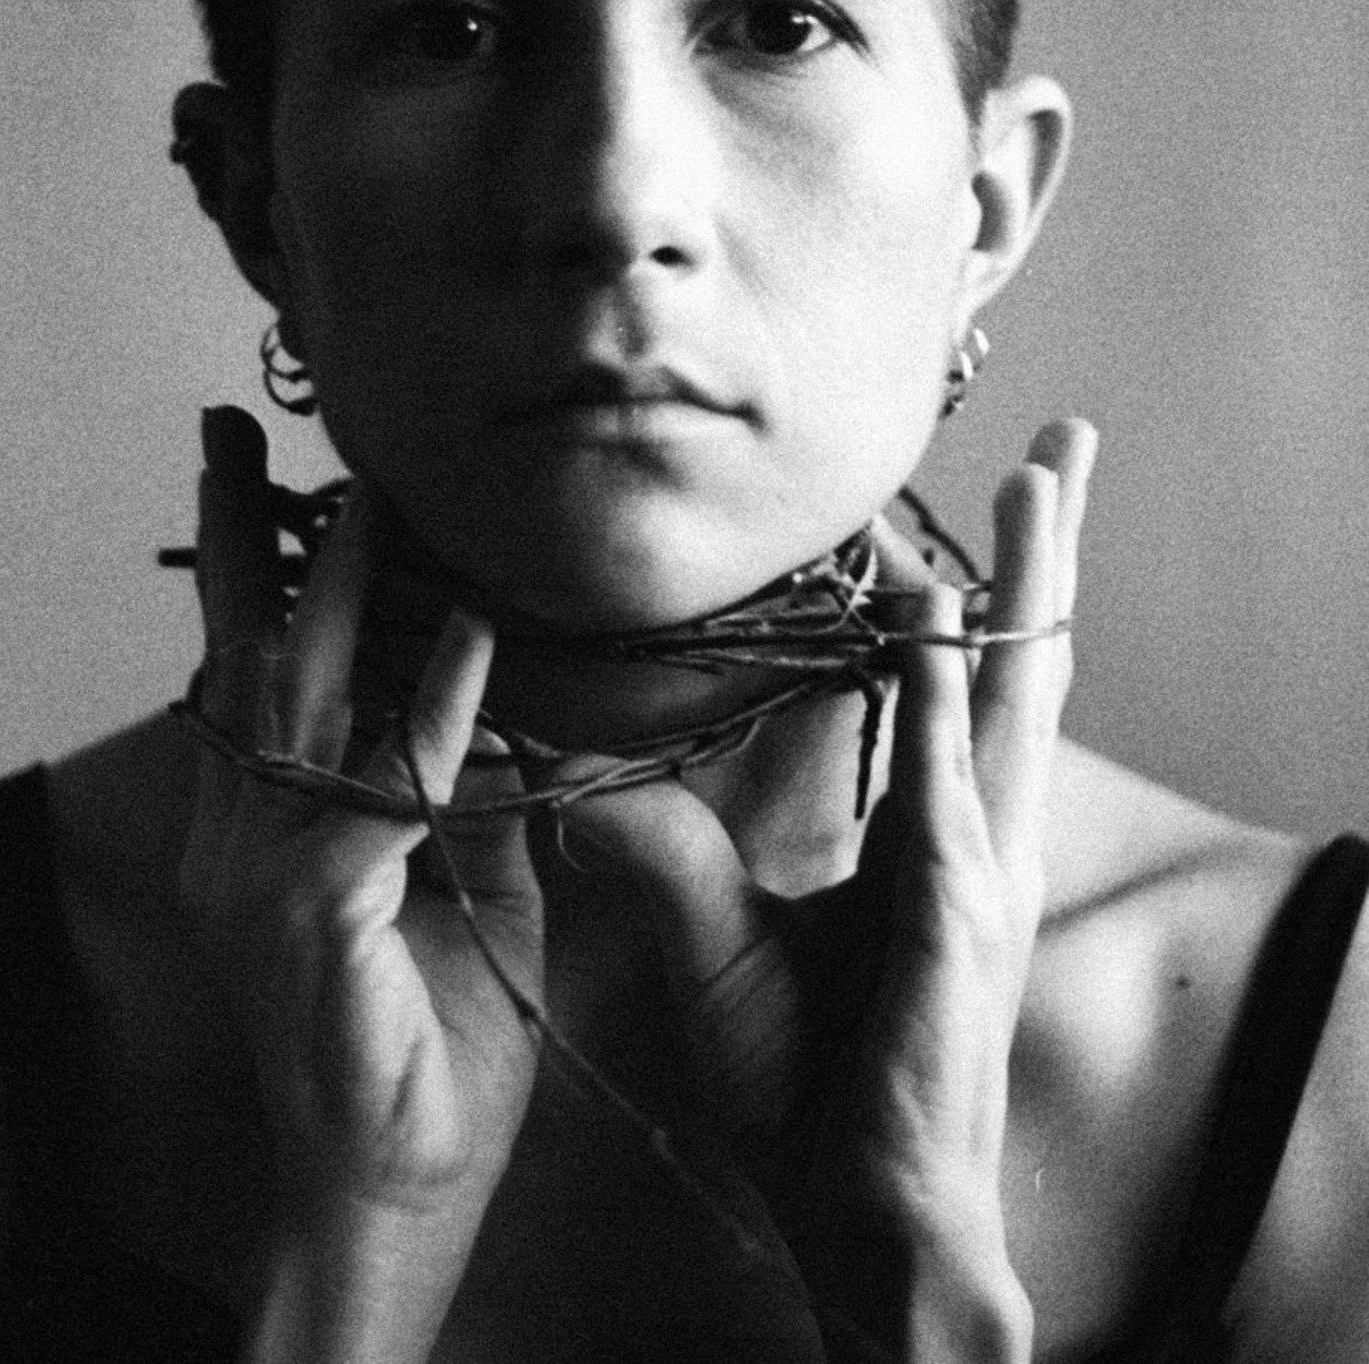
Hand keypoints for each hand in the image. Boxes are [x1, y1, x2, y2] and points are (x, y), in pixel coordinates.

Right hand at [179, 408, 543, 1358]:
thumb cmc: (428, 1036)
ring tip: (372, 498)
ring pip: (301, 703)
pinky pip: (383, 790)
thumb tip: (505, 710)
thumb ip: (470, 799)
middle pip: (244, 660)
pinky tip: (472, 637)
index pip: (250, 676)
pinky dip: (432, 710)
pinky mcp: (315, 921)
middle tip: (237, 432)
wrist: (398, 1180)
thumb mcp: (465, 890)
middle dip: (242, 540)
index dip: (248, 574)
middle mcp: (241, 841)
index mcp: (262, 832)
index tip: (258, 479)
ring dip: (343, 593)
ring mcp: (262, 879)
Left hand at [556, 420, 1096, 1360]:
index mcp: (935, 835)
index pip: (954, 689)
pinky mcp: (955, 922)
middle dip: (1041, 556)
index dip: (961, 600)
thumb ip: (670, 861)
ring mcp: (977, 873)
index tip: (944, 514)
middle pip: (1015, 664)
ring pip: (1008, 695)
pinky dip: (939, 700)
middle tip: (1061, 448)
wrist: (858, 1195)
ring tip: (1041, 478)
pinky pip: (942, 789)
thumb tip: (583, 793)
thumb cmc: (810, 1075)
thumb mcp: (726, 945)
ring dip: (1024, 584)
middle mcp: (973, 834)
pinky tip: (934, 619)